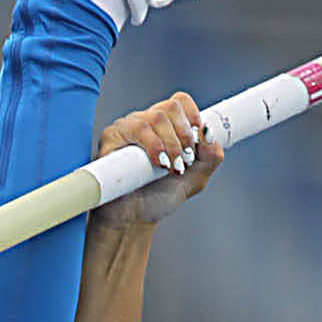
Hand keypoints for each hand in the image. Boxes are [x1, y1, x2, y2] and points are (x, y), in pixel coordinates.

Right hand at [89, 92, 222, 227]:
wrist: (134, 219)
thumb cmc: (158, 197)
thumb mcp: (195, 179)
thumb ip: (210, 157)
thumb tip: (208, 134)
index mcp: (165, 126)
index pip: (180, 102)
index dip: (193, 117)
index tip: (197, 142)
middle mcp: (145, 122)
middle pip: (171, 107)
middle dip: (184, 136)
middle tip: (183, 161)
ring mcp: (127, 128)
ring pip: (156, 117)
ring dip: (171, 144)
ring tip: (171, 168)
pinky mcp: (111, 138)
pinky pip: (135, 129)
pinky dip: (153, 146)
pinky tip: (158, 164)